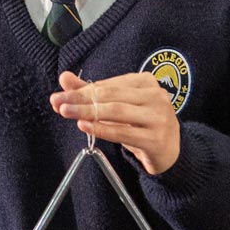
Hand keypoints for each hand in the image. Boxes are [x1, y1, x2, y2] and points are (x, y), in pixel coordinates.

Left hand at [50, 70, 180, 174]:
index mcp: (146, 82)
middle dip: (81, 99)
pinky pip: (123, 133)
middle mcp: (155, 96)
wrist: (169, 152)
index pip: (108, 84)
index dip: (82, 90)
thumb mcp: (118, 106)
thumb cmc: (141, 125)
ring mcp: (158, 117)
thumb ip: (92, 92)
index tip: (60, 95)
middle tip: (59, 102)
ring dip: (88, 112)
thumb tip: (63, 78)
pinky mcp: (156, 139)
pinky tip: (84, 126)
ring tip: (67, 112)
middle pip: (111, 95)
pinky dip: (101, 129)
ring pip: (117, 111)